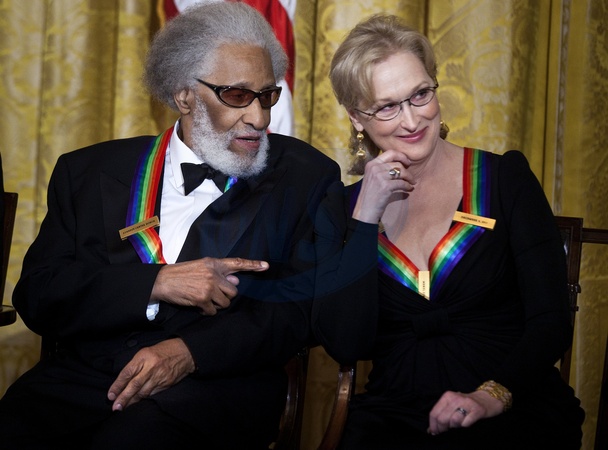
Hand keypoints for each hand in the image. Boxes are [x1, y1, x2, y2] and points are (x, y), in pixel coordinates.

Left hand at [107, 338, 194, 410]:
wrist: (185, 352)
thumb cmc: (163, 351)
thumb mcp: (146, 352)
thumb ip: (136, 365)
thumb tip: (123, 381)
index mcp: (144, 357)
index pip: (127, 373)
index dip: (117, 385)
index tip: (110, 395)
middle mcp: (151, 367)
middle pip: (134, 385)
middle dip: (123, 397)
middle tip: (115, 407)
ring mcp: (159, 376)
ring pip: (143, 392)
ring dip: (132, 401)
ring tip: (123, 408)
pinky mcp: (166, 384)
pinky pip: (152, 394)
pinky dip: (144, 399)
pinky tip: (138, 403)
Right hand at [151, 257, 268, 314]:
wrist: (163, 281)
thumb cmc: (182, 274)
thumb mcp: (201, 268)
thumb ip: (219, 274)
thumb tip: (236, 281)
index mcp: (214, 263)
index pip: (237, 263)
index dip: (253, 265)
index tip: (266, 266)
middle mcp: (213, 274)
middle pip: (233, 291)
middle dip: (225, 296)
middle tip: (213, 295)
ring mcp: (209, 286)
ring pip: (225, 303)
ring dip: (217, 305)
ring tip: (204, 299)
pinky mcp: (203, 299)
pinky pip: (213, 311)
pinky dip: (207, 311)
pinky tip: (198, 305)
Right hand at [352, 150, 414, 222]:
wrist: (364, 210)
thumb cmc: (370, 195)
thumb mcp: (373, 178)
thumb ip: (382, 169)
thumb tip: (401, 164)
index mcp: (371, 164)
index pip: (390, 153)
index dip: (402, 156)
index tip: (408, 162)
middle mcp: (374, 168)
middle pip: (398, 163)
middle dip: (407, 170)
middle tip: (411, 177)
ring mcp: (379, 176)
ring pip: (401, 172)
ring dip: (409, 178)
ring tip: (412, 183)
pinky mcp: (385, 186)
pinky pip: (402, 183)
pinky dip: (408, 186)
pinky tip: (409, 190)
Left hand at [427, 389, 504, 434]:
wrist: (487, 399)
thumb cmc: (466, 404)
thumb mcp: (452, 404)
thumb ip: (441, 414)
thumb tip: (430, 430)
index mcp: (447, 396)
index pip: (434, 413)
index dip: (433, 425)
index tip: (434, 432)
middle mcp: (456, 398)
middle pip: (442, 418)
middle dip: (442, 429)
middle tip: (445, 432)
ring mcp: (467, 404)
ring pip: (454, 421)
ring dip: (454, 427)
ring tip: (457, 426)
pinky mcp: (477, 410)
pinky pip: (466, 423)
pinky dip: (464, 426)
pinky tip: (465, 424)